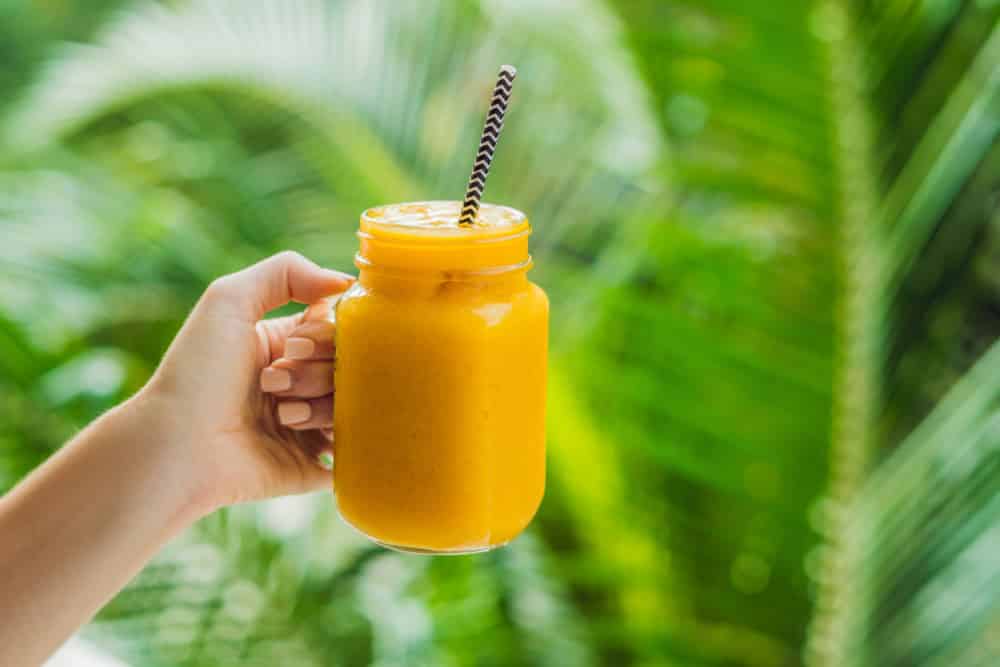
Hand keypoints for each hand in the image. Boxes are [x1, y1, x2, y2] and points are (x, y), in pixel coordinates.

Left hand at [144, 251, 352, 511]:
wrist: (177, 446)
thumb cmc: (197, 373)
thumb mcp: (229, 299)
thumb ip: (287, 271)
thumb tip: (347, 282)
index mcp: (283, 346)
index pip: (337, 330)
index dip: (326, 335)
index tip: (294, 346)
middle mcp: (298, 384)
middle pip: (348, 368)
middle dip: (316, 373)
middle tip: (272, 383)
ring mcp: (307, 427)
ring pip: (352, 407)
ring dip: (319, 406)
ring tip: (280, 416)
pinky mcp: (311, 466)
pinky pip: (353, 450)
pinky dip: (341, 440)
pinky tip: (302, 436)